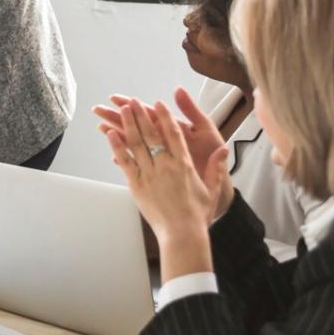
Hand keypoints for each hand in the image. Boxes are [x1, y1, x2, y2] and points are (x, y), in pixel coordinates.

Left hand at [100, 99, 230, 245]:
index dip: (165, 117)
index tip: (158, 103)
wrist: (182, 233)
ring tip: (120, 109)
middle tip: (132, 101)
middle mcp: (166, 166)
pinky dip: (117, 146)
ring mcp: (149, 174)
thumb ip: (216, 167)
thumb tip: (224, 149)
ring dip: (128, 124)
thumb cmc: (197, 214)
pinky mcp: (137, 185)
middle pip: (151, 134)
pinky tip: (110, 133)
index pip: (174, 134)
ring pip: (137, 144)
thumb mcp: (211, 189)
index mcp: (184, 164)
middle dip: (141, 115)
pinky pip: (125, 162)